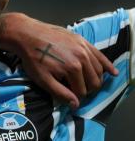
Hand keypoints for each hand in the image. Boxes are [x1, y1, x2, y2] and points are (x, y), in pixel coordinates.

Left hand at [0, 13, 117, 108]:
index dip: (75, 97)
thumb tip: (76, 105)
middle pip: (94, 82)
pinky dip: (107, 65)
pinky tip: (113, 72)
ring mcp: (84, 47)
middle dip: (87, 90)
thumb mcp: (43, 79)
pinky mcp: (83, 40)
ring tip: (86, 84)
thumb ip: (60, 93)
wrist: (28, 35)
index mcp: (73, 68)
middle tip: (76, 90)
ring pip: (99, 70)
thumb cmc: (33, 59)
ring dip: (95, 80)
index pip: (82, 92)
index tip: (68, 96)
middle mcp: (82, 57)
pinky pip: (100, 55)